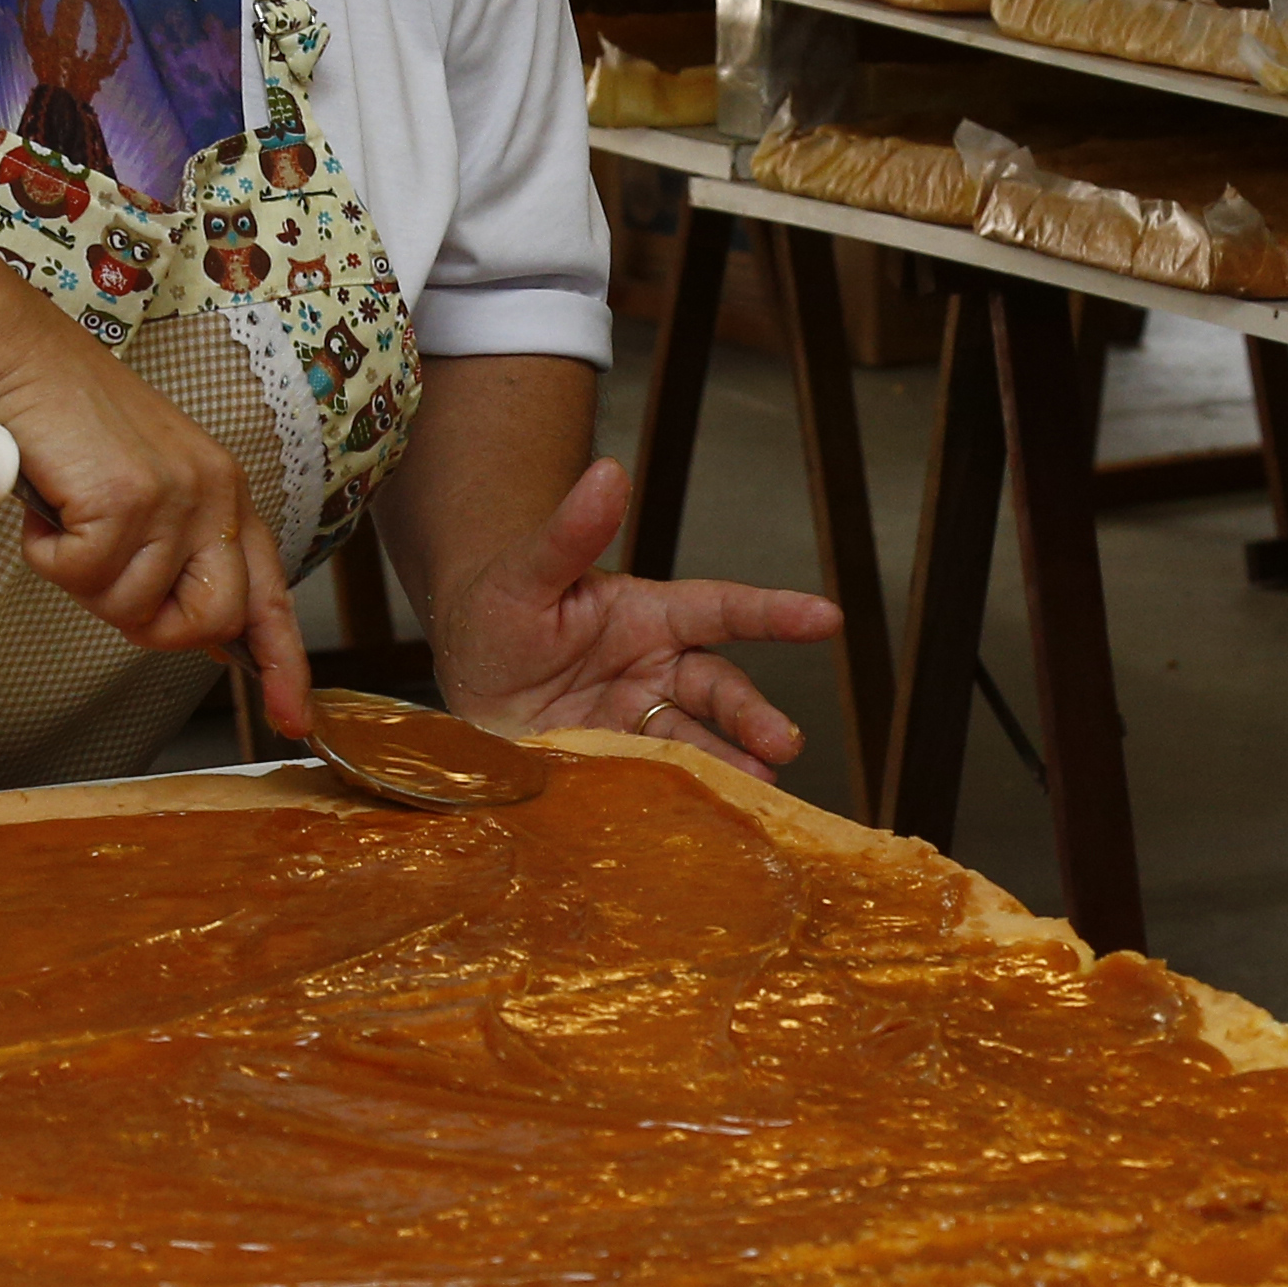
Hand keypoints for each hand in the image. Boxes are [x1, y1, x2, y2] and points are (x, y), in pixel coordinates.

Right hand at [0, 334, 314, 731]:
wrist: (20, 359)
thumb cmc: (69, 424)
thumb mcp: (146, 487)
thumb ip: (179, 551)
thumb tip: (201, 632)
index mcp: (226, 496)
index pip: (269, 596)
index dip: (281, 663)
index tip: (290, 717)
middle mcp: (214, 496)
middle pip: (208, 622)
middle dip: (148, 625)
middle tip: (101, 579)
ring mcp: (175, 497)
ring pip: (134, 608)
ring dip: (83, 581)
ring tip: (67, 522)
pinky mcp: (127, 498)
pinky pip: (83, 577)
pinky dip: (49, 556)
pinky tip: (47, 510)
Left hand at [427, 460, 837, 774]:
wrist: (459, 672)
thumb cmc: (499, 607)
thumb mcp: (525, 570)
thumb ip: (569, 532)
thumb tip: (608, 470)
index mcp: (648, 615)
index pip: (722, 610)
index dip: (774, 613)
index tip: (828, 617)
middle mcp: (655, 669)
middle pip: (719, 690)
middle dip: (754, 716)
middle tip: (783, 743)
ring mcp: (636, 720)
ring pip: (695, 741)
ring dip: (731, 765)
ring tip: (757, 789)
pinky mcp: (612, 763)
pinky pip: (651, 779)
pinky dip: (677, 797)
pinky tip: (699, 816)